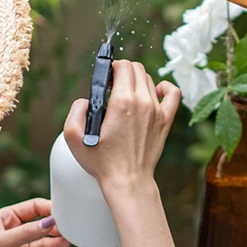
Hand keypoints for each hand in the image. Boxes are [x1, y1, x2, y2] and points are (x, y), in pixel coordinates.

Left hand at [0, 198, 69, 246]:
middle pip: (43, 227)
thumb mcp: (0, 240)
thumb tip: (51, 222)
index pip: (34, 208)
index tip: (63, 213)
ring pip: (46, 245)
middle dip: (56, 229)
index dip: (49, 209)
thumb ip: (27, 232)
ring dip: (57, 244)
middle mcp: (18, 233)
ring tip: (66, 244)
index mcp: (9, 218)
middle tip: (68, 230)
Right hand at [64, 61, 180, 203]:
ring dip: (136, 81)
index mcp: (122, 102)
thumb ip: (76, 110)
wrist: (127, 180)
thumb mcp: (73, 136)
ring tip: (126, 94)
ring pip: (150, 80)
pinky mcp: (166, 120)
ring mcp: (157, 111)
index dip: (111, 68)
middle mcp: (143, 102)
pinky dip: (164, 87)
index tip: (105, 80)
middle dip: (122, 71)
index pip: (123, 66)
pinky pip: (173, 93)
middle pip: (137, 69)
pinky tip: (154, 93)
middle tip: (112, 86)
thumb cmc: (102, 162)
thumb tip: (86, 99)